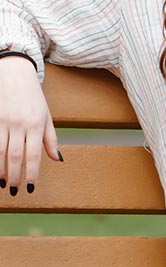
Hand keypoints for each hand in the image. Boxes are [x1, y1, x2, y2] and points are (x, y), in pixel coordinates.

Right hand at [0, 57, 61, 194]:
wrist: (15, 75)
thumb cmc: (33, 98)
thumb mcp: (46, 116)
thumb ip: (50, 139)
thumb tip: (58, 159)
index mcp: (36, 124)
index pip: (34, 155)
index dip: (31, 173)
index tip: (30, 188)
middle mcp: (19, 124)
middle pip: (15, 156)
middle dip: (15, 176)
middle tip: (15, 190)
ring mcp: (3, 122)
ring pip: (0, 152)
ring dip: (0, 171)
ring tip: (3, 184)